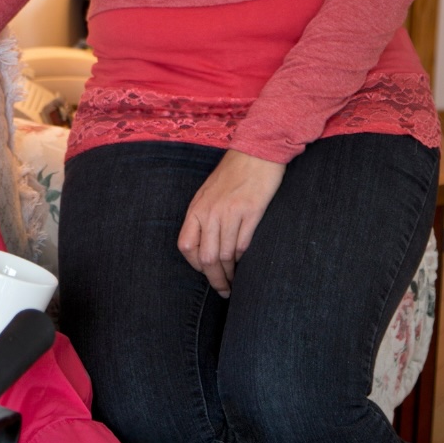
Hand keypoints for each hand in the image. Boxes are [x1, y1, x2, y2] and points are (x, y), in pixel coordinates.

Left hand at [177, 150, 284, 296]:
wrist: (257, 151)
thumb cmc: (233, 174)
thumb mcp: (209, 193)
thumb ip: (204, 217)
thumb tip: (206, 247)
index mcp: (197, 208)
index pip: (186, 246)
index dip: (195, 265)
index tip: (205, 273)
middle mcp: (210, 212)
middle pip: (207, 258)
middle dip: (215, 279)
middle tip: (224, 290)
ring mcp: (230, 212)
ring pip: (227, 256)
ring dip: (232, 273)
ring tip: (236, 281)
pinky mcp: (251, 212)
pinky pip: (244, 245)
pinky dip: (245, 257)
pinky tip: (247, 260)